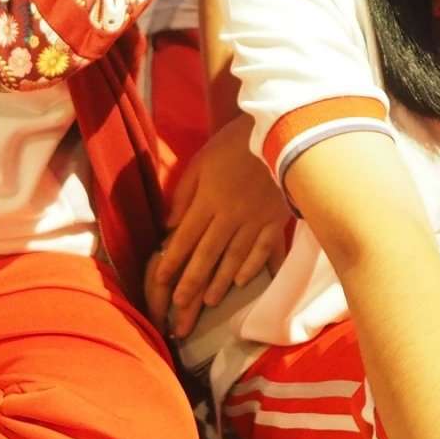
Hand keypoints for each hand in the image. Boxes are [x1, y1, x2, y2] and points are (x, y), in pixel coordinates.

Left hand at [143, 113, 288, 335]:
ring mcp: (254, 221)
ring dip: (218, 282)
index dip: (172, 262)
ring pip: (234, 258)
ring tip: (207, 303)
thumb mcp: (201, 161)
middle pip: (207, 255)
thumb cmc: (235, 143)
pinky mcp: (275, 220)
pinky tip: (241, 282)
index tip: (160, 283)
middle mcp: (229, 216)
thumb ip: (184, 194)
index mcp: (208, 200)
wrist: (278, 131)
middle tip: (180, 308)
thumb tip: (170, 224)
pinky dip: (252, 267)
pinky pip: (263, 249)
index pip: (185, 238)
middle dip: (191, 284)